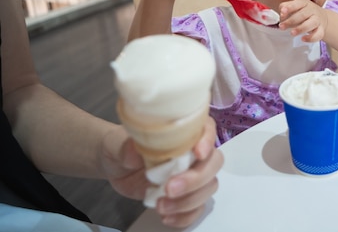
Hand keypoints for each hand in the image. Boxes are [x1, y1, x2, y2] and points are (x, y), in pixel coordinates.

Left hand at [102, 119, 223, 227]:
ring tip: (161, 206)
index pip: (208, 129)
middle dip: (196, 179)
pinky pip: (197, 208)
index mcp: (184, 131)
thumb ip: (127, 147)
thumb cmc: (121, 145)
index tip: (197, 153)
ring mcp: (192, 174)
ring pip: (208, 187)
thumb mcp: (118, 142)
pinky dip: (185, 216)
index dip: (207, 140)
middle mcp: (193, 152)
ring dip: (188, 201)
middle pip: (213, 163)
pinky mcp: (185, 195)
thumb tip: (134, 154)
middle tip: (170, 188)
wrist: (114, 165)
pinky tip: (166, 217)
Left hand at [278, 0, 328, 42]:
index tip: (282, 12)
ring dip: (301, 28)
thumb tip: (282, 13)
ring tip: (292, 33)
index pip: (298, 3)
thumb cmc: (304, 12)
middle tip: (281, 26)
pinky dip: (311, 38)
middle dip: (291, 21)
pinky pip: (318, 34)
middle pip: (302, 15)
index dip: (290, 7)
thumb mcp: (295, 6)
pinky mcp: (321, 30)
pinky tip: (303, 39)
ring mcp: (317, 20)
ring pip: (311, 23)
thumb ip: (286, 8)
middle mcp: (312, 10)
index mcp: (304, 3)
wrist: (322, 18)